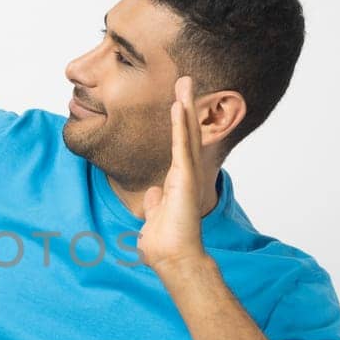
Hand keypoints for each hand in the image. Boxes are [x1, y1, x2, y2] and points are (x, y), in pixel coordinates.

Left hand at [136, 75, 209, 274]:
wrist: (174, 258)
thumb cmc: (165, 244)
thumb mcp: (155, 218)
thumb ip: (155, 203)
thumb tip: (152, 194)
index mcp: (177, 182)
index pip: (179, 147)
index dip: (179, 124)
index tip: (177, 103)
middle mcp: (185, 175)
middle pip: (187, 134)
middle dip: (186, 107)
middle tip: (185, 81)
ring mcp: (187, 176)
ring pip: (187, 135)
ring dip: (185, 108)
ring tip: (185, 83)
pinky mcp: (185, 179)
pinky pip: (182, 146)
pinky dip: (181, 125)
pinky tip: (178, 106)